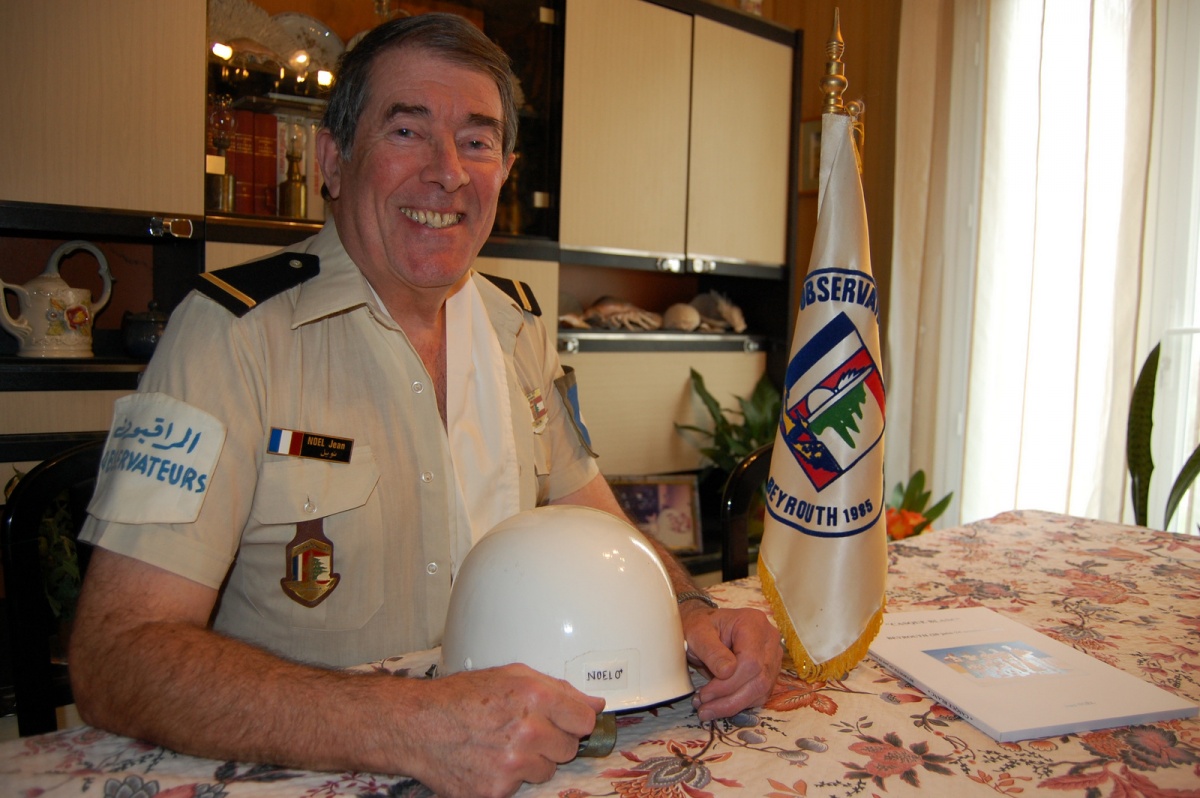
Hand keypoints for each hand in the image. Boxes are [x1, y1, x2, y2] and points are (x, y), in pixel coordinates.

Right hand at [406, 663, 605, 797]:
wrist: (418, 726)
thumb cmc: (461, 698)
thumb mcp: (511, 676)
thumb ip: (558, 689)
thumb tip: (595, 703)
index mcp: (535, 697)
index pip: (585, 720)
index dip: (574, 720)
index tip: (565, 721)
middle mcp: (527, 732)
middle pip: (568, 748)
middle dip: (550, 741)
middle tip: (522, 731)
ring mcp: (513, 765)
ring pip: (546, 771)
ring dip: (531, 762)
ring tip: (501, 745)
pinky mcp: (498, 791)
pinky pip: (520, 788)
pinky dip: (507, 778)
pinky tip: (487, 761)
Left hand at [680, 605, 781, 721]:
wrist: (706, 629)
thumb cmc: (701, 628)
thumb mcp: (698, 634)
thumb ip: (711, 651)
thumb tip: (727, 672)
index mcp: (753, 623)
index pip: (750, 661)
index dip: (729, 683)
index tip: (705, 694)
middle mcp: (769, 639)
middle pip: (759, 679)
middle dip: (730, 699)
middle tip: (703, 708)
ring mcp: (772, 657)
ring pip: (761, 691)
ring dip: (733, 705)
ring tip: (707, 710)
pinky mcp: (769, 672)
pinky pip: (759, 695)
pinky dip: (738, 704)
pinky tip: (718, 705)